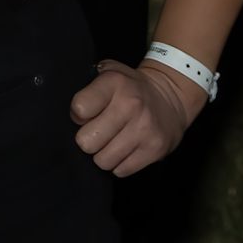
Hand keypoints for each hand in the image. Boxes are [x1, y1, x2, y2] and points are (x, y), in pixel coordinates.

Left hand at [69, 59, 206, 176]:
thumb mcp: (109, 72)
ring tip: (111, 141)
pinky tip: (125, 149)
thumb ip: (88, 86)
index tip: (85, 114)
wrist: (171, 97)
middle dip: (88, 139)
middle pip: (86, 141)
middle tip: (97, 132)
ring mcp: (144, 129)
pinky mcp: (155, 150)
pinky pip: (121, 170)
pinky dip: (119, 164)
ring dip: (103, 154)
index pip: (79, 108)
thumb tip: (71, 111)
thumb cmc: (130, 87)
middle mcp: (130, 105)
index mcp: (114, 82)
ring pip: (103, 160)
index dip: (77, 115)